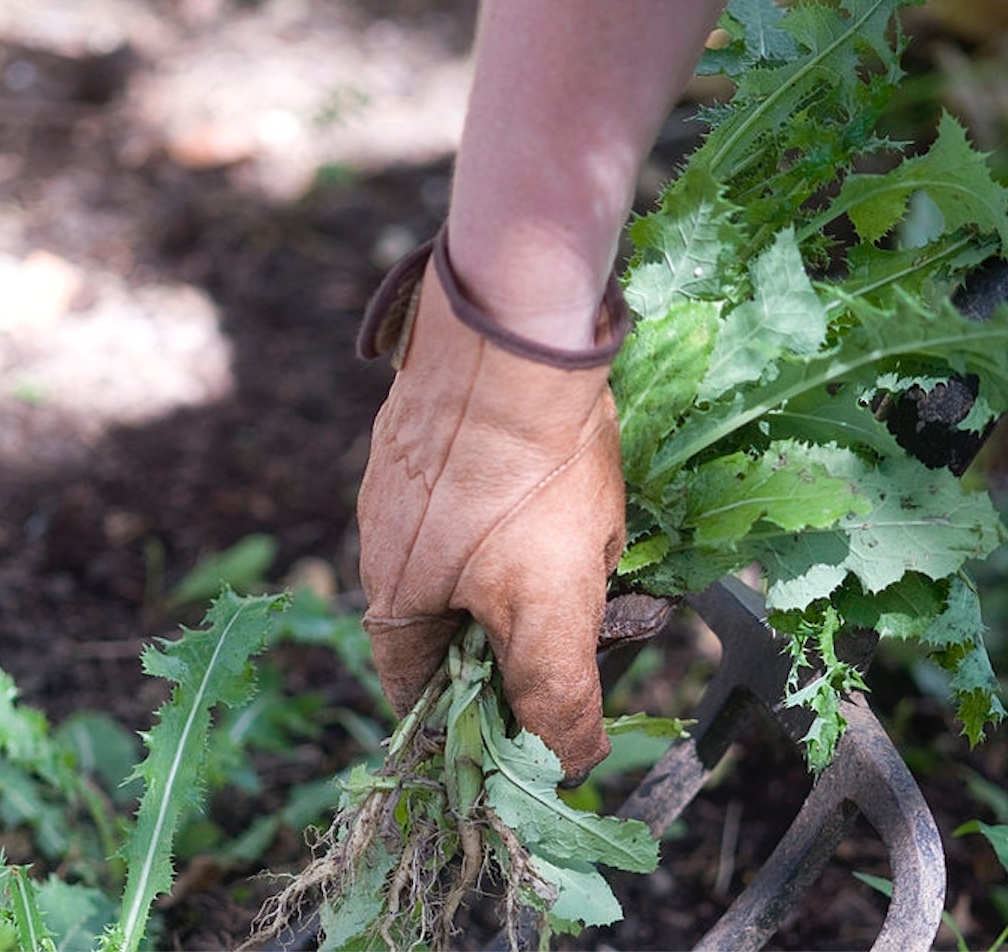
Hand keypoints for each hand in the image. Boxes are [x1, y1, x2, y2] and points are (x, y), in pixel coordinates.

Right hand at [356, 230, 627, 782]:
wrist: (518, 332)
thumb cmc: (530, 475)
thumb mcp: (553, 607)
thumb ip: (555, 698)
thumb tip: (570, 763)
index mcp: (398, 605)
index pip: (427, 699)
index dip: (484, 723)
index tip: (544, 716)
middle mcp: (387, 550)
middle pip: (458, 631)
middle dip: (528, 635)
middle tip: (597, 614)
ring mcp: (410, 489)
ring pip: (479, 564)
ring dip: (537, 571)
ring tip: (591, 537)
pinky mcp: (443, 441)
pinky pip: (485, 505)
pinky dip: (529, 516)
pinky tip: (570, 486)